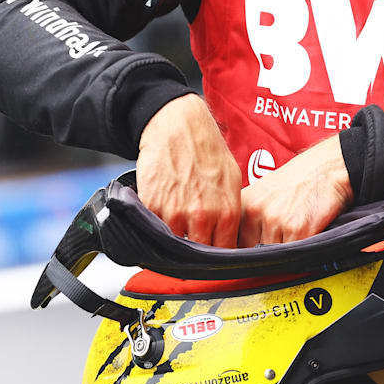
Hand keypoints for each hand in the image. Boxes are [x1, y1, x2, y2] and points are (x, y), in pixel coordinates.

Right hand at [136, 94, 243, 247]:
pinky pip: (154, 228)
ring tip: (178, 225)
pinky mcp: (152, 205)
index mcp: (226, 212)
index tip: (214, 258)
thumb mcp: (232, 180)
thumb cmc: (206, 148)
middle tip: (194, 246)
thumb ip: (230, 212)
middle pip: (199, 254)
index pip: (225, 254)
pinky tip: (163, 213)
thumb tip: (231, 237)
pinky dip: (157, 225)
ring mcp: (174, 212)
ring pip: (174, 245)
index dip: (219, 258)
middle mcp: (202, 216)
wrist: (178, 125)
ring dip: (175, 239)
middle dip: (197, 253)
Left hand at [238, 135, 352, 246]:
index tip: (256, 252)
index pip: (236, 241)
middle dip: (266, 254)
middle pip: (253, 252)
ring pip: (273, 257)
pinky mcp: (297, 230)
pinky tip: (305, 236)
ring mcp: (275, 221)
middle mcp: (255, 211)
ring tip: (294, 235)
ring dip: (284, 255)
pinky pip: (293, 255)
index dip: (247, 251)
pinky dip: (299, 254)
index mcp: (244, 204)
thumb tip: (243, 248)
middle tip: (281, 241)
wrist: (325, 170)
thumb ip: (251, 219)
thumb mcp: (263, 195)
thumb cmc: (297, 183)